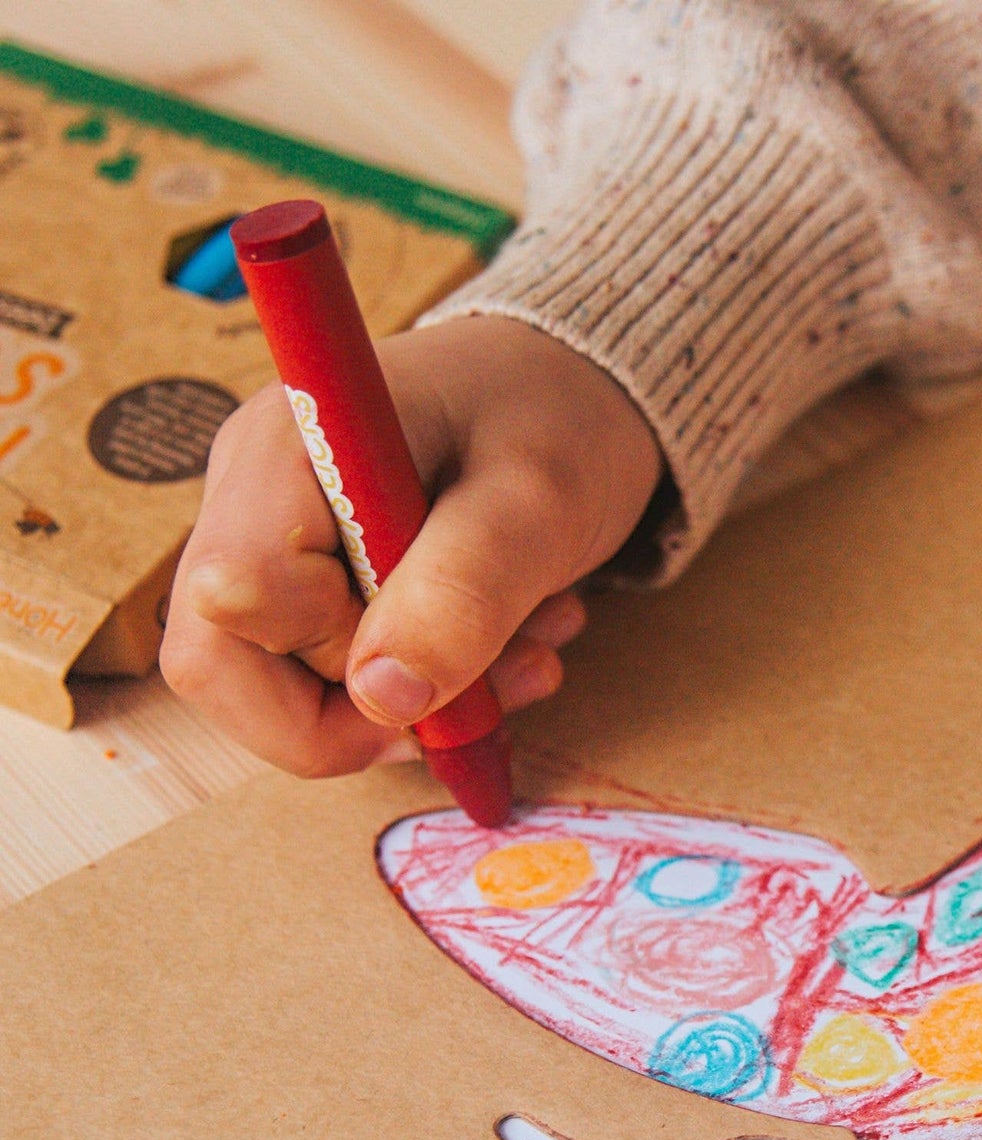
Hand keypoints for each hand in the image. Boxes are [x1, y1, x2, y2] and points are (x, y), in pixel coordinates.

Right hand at [161, 316, 663, 776]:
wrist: (575, 392)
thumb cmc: (553, 419)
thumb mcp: (537, 504)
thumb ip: (463, 593)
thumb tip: (384, 699)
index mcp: (284, 451)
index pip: (234, 595)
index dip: (331, 651)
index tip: (439, 634)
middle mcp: (252, 500)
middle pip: (219, 666)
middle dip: (357, 718)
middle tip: (482, 695)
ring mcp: (275, 548)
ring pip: (281, 694)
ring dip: (416, 710)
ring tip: (528, 651)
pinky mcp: (317, 590)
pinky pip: (339, 685)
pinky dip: (431, 696)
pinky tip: (511, 646)